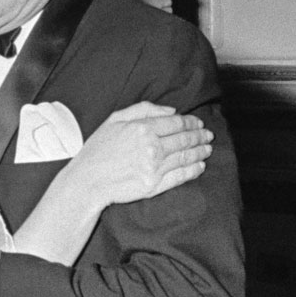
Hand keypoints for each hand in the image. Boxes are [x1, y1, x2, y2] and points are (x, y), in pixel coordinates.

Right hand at [65, 102, 212, 206]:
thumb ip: (143, 110)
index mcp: (142, 128)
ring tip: (208, 148)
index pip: (176, 123)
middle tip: (208, 135)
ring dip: (201, 152)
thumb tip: (171, 111)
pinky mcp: (154, 185)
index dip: (191, 122)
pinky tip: (200, 166)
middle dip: (200, 136)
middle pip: (184, 139)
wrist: (87, 181)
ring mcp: (154, 167)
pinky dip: (194, 170)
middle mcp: (151, 147)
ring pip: (186, 157)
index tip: (198, 122)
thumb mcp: (115, 120)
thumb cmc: (98, 149)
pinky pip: (180, 176)